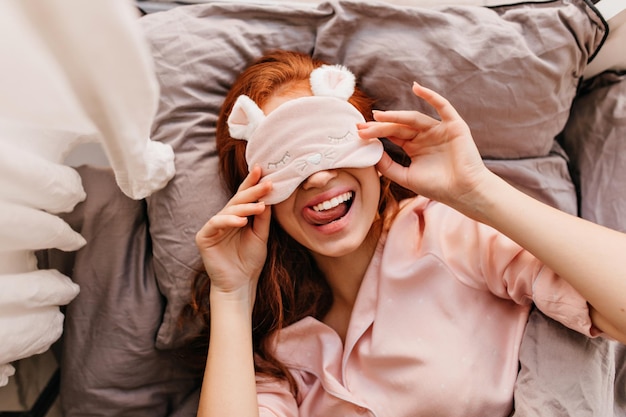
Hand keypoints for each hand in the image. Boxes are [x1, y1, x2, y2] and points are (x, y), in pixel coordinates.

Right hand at [195, 166, 271, 297]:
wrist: (240, 284)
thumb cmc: (250, 261)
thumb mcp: (261, 236)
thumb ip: (263, 217)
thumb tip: (268, 196)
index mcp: (237, 217)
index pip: (244, 196)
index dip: (252, 183)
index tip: (262, 169)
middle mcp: (224, 219)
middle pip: (237, 199)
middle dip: (252, 190)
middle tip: (266, 182)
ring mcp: (213, 227)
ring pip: (228, 210)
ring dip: (245, 207)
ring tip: (260, 206)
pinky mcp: (204, 237)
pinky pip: (216, 223)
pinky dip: (229, 221)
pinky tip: (241, 221)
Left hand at [357, 82, 489, 207]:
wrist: (464, 192)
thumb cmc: (438, 187)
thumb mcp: (406, 177)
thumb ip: (388, 166)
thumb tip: (371, 152)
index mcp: (414, 147)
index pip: (392, 135)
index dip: (376, 133)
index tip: (359, 132)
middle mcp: (425, 136)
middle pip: (399, 126)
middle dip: (380, 126)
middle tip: (362, 126)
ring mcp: (438, 129)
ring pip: (413, 118)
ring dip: (396, 115)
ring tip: (378, 116)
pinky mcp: (453, 125)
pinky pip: (442, 106)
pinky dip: (430, 96)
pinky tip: (416, 88)